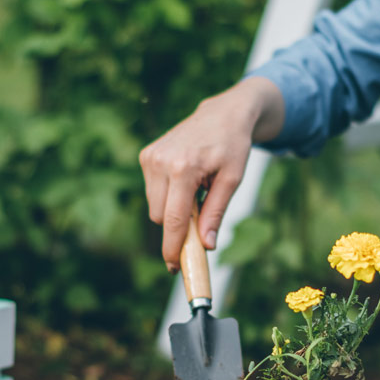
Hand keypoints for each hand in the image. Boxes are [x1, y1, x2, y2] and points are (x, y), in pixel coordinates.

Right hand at [139, 77, 283, 269]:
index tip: (174, 266)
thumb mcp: (232, 180)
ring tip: (197, 190)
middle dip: (177, 226)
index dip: (172, 247)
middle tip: (200, 220)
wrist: (223, 113)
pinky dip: (168, 195)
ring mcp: (150, 157)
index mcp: (183, 168)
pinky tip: (186, 179)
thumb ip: (216, 213)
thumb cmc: (232, 146)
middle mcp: (161, 162)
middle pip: (160, 217)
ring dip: (173, 209)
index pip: (172, 220)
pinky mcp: (146, 155)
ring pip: (155, 206)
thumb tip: (207, 245)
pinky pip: (153, 192)